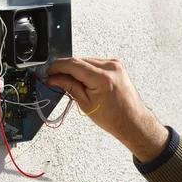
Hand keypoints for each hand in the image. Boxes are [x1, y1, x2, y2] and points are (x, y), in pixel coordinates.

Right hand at [46, 58, 168, 161]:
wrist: (132, 121)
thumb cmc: (113, 118)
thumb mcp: (85, 104)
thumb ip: (69, 87)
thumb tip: (54, 79)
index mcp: (102, 78)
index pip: (73, 64)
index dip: (57, 67)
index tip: (49, 72)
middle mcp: (110, 67)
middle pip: (79, 61)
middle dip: (65, 69)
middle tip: (55, 79)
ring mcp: (115, 65)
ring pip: (86, 61)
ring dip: (76, 69)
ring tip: (71, 83)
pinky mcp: (116, 65)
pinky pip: (95, 63)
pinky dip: (86, 70)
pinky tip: (84, 80)